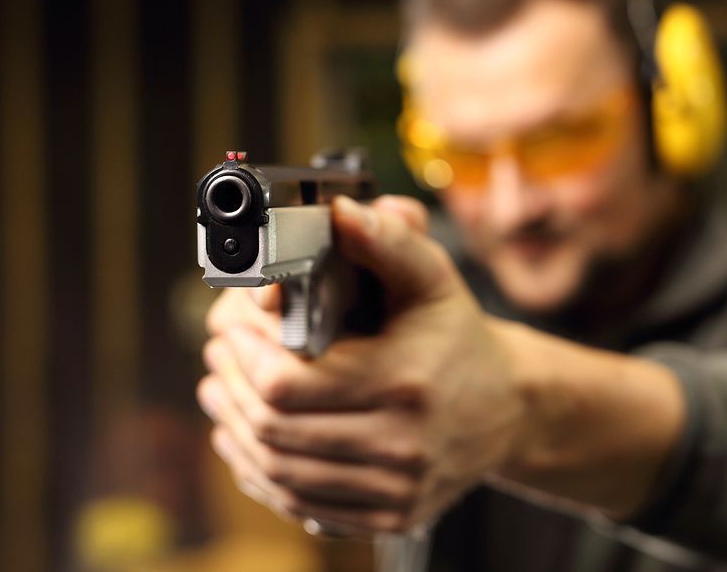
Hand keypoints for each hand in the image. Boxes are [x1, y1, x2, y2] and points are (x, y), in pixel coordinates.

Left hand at [199, 195, 524, 532]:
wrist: (509, 407)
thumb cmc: (460, 339)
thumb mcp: (434, 279)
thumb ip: (389, 240)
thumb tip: (340, 211)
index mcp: (405, 382)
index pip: (288, 384)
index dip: (243, 355)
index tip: (227, 325)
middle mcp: (403, 445)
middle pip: (275, 430)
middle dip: (231, 387)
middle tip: (217, 354)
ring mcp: (396, 489)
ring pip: (280, 472)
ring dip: (236, 429)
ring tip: (220, 391)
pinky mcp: (390, 515)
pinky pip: (303, 503)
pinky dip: (261, 472)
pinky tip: (245, 440)